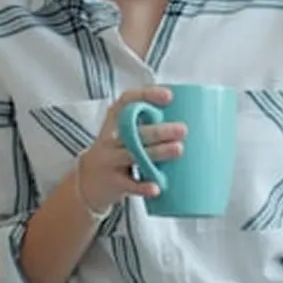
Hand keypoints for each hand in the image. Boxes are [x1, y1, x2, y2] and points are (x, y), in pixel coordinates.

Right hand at [75, 86, 185, 214]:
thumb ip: (146, 124)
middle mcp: (110, 137)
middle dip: (159, 130)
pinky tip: (157, 187)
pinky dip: (143, 186)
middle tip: (183, 129)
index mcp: (115, 120)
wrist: (89, 180)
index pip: (126, 101)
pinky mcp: (112, 181)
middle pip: (134, 131)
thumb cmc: (116, 151)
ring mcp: (109, 159)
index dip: (146, 95)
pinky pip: (129, 184)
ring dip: (156, 152)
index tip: (169, 96)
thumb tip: (192, 117)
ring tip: (178, 149)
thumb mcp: (123, 133)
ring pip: (133, 155)